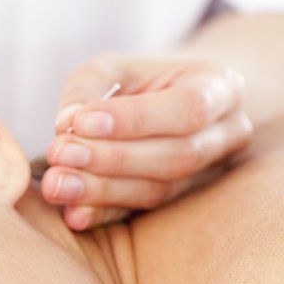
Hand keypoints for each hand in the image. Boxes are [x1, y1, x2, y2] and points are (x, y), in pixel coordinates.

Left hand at [42, 54, 252, 229]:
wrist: (163, 103)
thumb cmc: (135, 80)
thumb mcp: (110, 68)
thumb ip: (87, 90)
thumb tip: (67, 123)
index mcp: (220, 87)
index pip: (188, 108)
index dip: (134, 120)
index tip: (83, 122)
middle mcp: (226, 133)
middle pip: (177, 155)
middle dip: (112, 159)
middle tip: (60, 154)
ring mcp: (209, 172)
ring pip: (160, 189)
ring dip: (102, 190)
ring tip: (57, 183)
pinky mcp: (181, 201)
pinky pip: (143, 212)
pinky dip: (105, 214)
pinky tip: (73, 215)